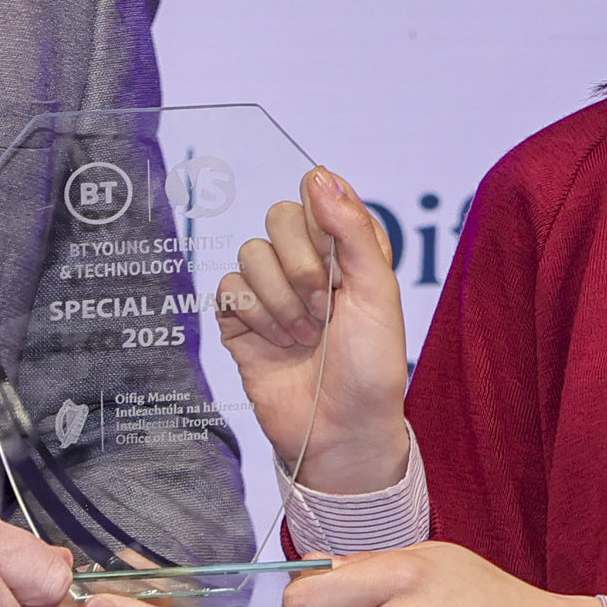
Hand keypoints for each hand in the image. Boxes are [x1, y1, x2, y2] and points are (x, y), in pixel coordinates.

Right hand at [217, 168, 413, 494]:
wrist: (341, 433)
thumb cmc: (372, 369)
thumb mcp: (378, 294)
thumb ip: (352, 230)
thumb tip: (318, 173)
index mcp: (348, 249)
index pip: (320, 196)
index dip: (325, 225)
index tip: (340, 262)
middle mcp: (308, 263)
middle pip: (279, 215)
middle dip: (303, 266)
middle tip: (325, 309)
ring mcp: (271, 290)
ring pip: (252, 253)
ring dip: (282, 300)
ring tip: (306, 337)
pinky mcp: (240, 318)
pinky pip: (229, 287)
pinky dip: (257, 316)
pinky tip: (279, 344)